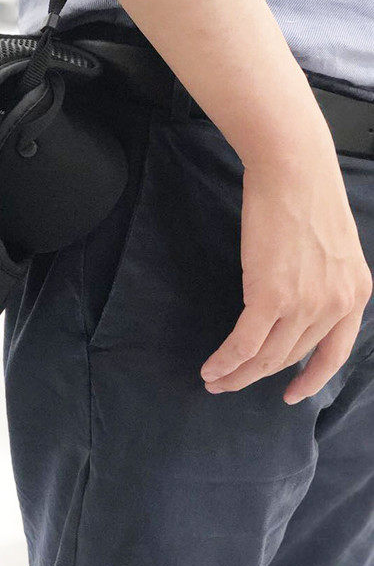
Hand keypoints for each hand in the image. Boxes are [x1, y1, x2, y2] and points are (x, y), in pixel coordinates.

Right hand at [200, 136, 371, 403]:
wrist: (294, 171)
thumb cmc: (307, 198)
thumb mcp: (331, 249)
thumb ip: (322, 282)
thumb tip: (295, 304)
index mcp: (355, 296)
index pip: (333, 354)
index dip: (311, 379)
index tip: (291, 395)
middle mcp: (335, 306)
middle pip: (289, 357)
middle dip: (256, 378)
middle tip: (228, 385)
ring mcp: (305, 304)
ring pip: (265, 357)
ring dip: (236, 375)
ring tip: (214, 381)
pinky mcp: (272, 296)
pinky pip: (244, 342)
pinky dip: (225, 360)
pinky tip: (211, 368)